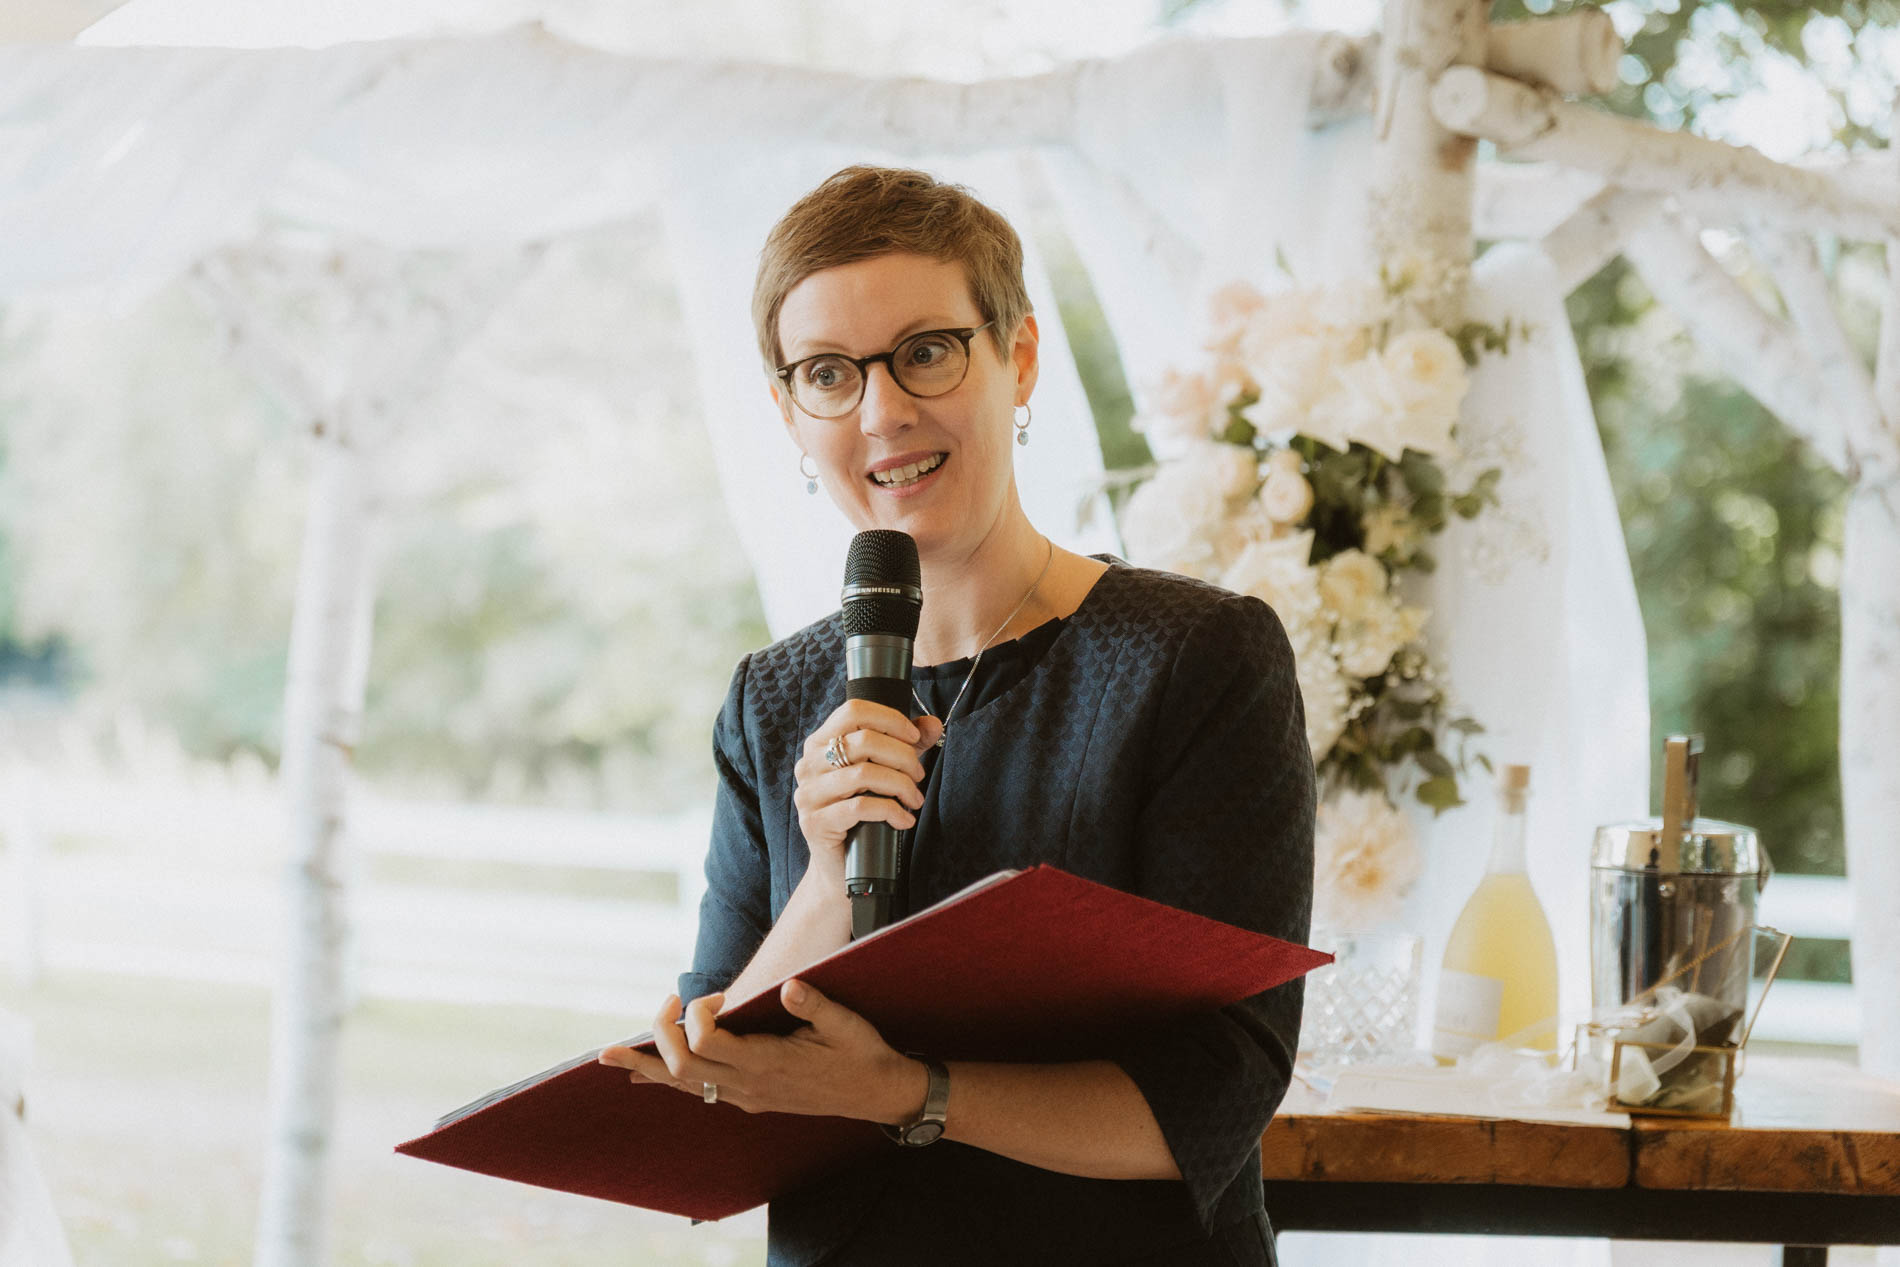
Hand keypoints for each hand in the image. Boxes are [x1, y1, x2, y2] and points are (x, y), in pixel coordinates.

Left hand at [598, 980, 923, 1123]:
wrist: (878, 1093)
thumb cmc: (863, 1053)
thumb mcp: (846, 1024)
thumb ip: (815, 1006)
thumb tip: (788, 987)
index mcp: (769, 1063)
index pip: (708, 1042)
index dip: (696, 1015)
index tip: (708, 996)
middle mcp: (750, 1086)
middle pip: (683, 1066)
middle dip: (660, 1034)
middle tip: (666, 1002)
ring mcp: (747, 1096)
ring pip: (684, 1085)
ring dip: (646, 1066)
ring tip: (609, 1055)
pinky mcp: (749, 1098)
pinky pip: (698, 1091)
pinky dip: (667, 1078)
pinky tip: (645, 1074)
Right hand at [792, 700, 942, 869]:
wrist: (841, 866)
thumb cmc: (862, 814)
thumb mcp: (885, 772)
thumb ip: (906, 745)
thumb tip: (933, 724)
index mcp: (820, 743)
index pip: (854, 711)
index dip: (891, 719)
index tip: (915, 737)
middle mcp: (808, 764)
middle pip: (864, 741)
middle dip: (903, 757)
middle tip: (918, 776)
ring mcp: (808, 794)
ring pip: (864, 774)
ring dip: (900, 785)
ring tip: (914, 799)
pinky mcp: (815, 822)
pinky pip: (860, 807)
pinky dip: (891, 811)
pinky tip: (904, 820)